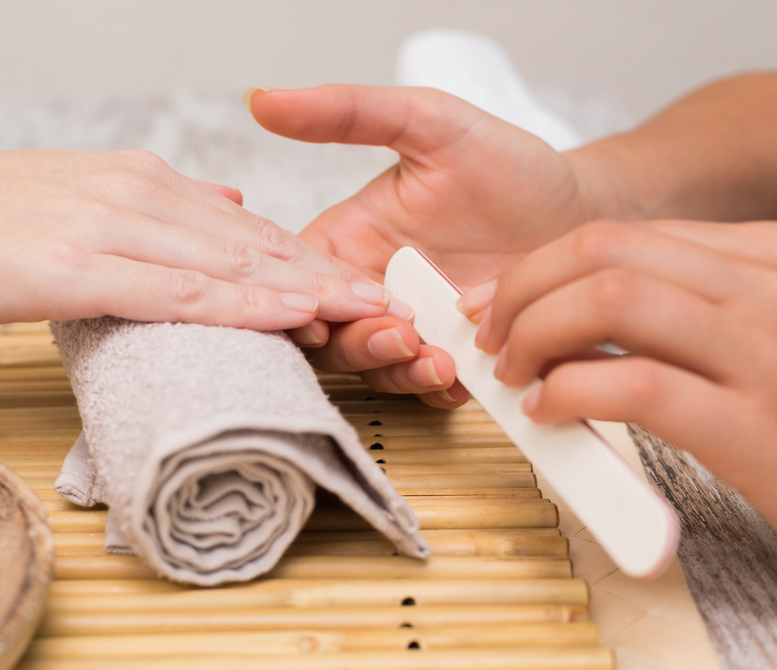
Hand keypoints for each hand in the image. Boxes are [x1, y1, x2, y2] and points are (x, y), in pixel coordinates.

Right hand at [0, 145, 392, 329]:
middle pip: (249, 243)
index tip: (349, 284)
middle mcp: (135, 195)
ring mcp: (113, 229)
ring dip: (302, 292)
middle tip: (386, 304)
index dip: (298, 258)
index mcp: (133, 180)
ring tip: (363, 316)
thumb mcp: (70, 196)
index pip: (235, 225)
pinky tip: (287, 318)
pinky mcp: (84, 267)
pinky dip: (242, 306)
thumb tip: (223, 202)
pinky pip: (180, 290)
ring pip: (228, 264)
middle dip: (323, 276)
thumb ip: (150, 205)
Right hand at [247, 85, 599, 404]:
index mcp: (346, 242)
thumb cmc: (510, 166)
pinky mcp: (451, 360)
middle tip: (398, 331)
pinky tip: (461, 374)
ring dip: (394, 369)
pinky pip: (426, 389)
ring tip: (436, 357)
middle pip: (326, 336)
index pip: (296, 278)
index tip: (319, 308)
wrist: (587, 211)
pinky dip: (436, 388)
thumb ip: (349, 112)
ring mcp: (410, 329)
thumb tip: (264, 97)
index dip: (296, 299)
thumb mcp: (430, 123)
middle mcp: (370, 291)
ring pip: (371, 369)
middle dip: (352, 343)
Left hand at [466, 219, 776, 525]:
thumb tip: (565, 314)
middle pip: (605, 252)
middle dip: (524, 289)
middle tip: (492, 339)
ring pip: (612, 296)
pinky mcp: (754, 425)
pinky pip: (634, 384)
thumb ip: (677, 316)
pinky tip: (548, 413)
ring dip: (536, 332)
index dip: (538, 267)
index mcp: (763, 261)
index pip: (622, 238)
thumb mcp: (750, 340)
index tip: (494, 302)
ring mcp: (764, 351)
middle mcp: (766, 289)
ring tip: (516, 376)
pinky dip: (568, 392)